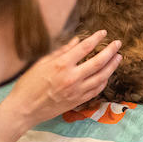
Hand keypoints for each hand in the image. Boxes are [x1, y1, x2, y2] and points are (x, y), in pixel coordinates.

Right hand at [0, 30, 121, 141]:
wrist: (24, 109)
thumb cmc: (29, 84)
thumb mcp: (42, 63)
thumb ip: (62, 51)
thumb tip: (77, 41)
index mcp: (62, 65)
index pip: (85, 48)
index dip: (96, 38)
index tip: (103, 32)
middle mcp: (72, 78)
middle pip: (98, 62)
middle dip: (111, 51)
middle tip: (118, 44)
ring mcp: (76, 91)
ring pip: (101, 77)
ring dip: (112, 66)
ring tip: (118, 58)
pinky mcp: (77, 101)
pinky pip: (96, 90)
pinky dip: (104, 81)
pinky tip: (107, 75)